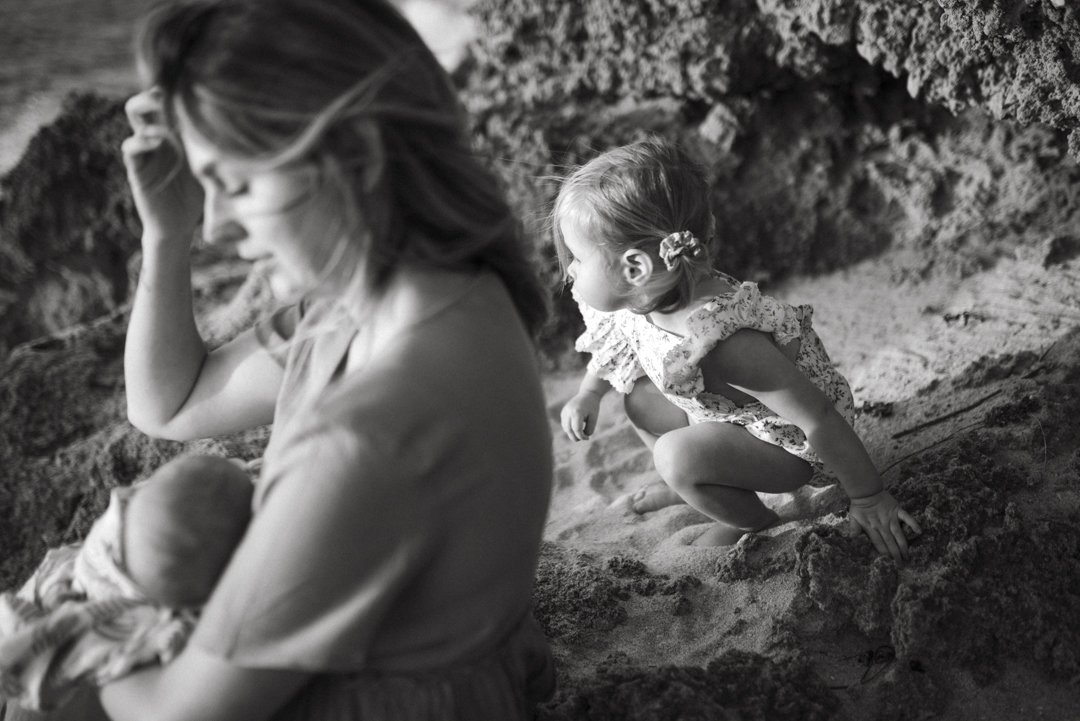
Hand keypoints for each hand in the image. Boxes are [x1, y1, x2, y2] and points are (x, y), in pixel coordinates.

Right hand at [121, 88, 203, 245]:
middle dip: (151, 95)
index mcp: (174, 135)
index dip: (170, 91)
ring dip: (144, 112)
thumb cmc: (198, 194)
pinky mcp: (137, 170)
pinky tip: (155, 141)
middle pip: (145, 106)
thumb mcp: (212, 167)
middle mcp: (157, 138)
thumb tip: (244, 130)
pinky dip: (140, 142)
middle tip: (162, 91)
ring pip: (135, 122)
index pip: (167, 106)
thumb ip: (218, 149)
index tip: (183, 79)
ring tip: (157, 109)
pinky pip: (131, 150)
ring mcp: (145, 153)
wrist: (179, 225)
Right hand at [560, 390, 600, 441]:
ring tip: (581, 433)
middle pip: (569, 430)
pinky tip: (577, 427)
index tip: (587, 438)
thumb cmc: (592, 407)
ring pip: (565, 428)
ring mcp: (564, 411)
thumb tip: (582, 437)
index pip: (576, 429)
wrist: (588, 394)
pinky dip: (570, 428)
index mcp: (577, 412)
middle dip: (575, 437)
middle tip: (583, 438)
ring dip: (572, 433)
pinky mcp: (563, 412)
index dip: (581, 436)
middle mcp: (568, 412)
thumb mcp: (594, 418)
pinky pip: (564, 424)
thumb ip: (589, 429)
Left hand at [848, 489, 921, 561]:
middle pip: (890, 542)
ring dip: (903, 545)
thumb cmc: (859, 506)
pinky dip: (913, 523)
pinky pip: (907, 517)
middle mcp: (882, 525)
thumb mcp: (853, 518)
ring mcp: (891, 518)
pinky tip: (919, 531)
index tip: (889, 564)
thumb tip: (852, 540)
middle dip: (895, 555)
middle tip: (901, 565)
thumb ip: (854, 529)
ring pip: (898, 534)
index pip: (879, 544)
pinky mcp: (897, 510)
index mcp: (871, 528)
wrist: (865, 491)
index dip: (884, 555)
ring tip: (907, 556)